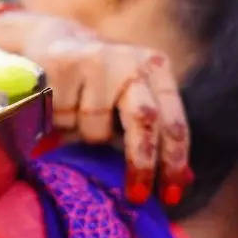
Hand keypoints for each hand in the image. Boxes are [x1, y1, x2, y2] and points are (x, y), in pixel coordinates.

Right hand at [0, 8, 193, 205]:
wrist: (53, 41)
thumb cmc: (99, 85)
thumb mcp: (133, 99)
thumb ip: (156, 134)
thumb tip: (185, 179)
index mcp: (156, 69)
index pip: (174, 121)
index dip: (174, 161)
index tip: (170, 197)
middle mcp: (130, 61)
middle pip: (143, 120)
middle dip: (140, 162)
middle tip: (136, 195)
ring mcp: (95, 60)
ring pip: (95, 128)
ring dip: (83, 139)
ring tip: (72, 119)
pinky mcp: (62, 65)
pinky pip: (63, 120)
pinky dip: (57, 127)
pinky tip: (52, 108)